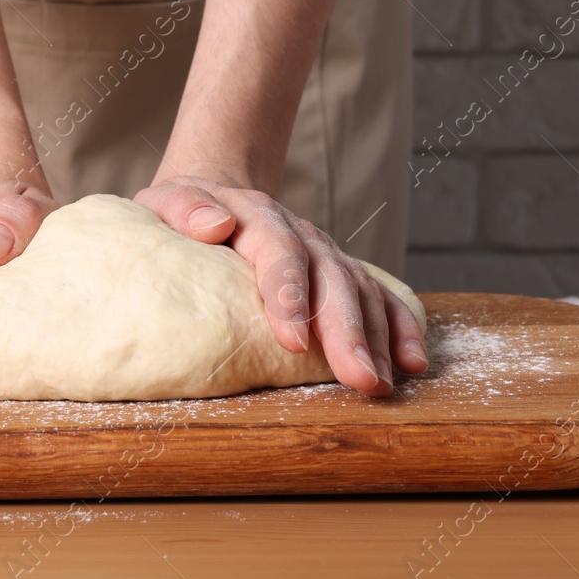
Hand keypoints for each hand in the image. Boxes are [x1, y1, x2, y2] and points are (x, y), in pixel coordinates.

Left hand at [135, 174, 427, 396]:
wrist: (216, 194)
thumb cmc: (183, 212)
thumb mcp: (167, 201)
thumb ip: (184, 210)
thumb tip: (213, 224)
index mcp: (256, 216)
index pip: (278, 253)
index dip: (289, 295)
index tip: (293, 340)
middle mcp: (300, 233)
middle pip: (331, 278)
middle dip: (346, 331)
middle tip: (359, 377)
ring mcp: (325, 252)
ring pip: (360, 290)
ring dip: (376, 338)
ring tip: (381, 383)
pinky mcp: (339, 272)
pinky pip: (379, 295)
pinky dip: (400, 327)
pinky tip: (412, 362)